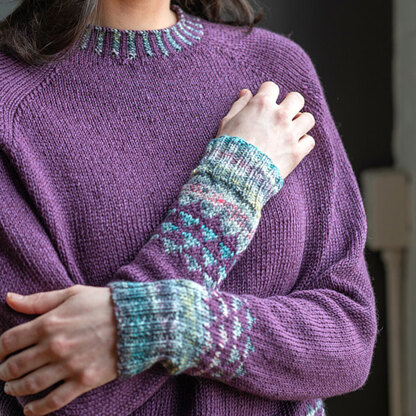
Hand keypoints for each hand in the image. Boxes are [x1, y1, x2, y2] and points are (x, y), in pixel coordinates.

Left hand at [0, 285, 117, 415]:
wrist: (136, 320)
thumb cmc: (104, 304)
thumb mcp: (72, 294)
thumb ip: (39, 300)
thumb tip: (9, 299)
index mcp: (49, 323)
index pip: (9, 341)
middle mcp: (55, 347)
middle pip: (15, 366)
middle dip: (4, 371)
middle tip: (3, 372)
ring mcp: (69, 366)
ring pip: (30, 385)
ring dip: (14, 389)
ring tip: (11, 388)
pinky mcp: (83, 381)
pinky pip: (54, 401)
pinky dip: (37, 409)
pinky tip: (29, 410)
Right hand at [216, 82, 315, 178]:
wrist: (236, 175)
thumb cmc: (228, 148)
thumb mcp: (227, 123)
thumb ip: (239, 106)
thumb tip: (246, 93)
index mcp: (261, 105)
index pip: (272, 87)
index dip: (268, 94)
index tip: (265, 102)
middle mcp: (279, 116)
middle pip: (297, 99)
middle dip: (290, 104)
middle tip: (283, 114)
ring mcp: (290, 134)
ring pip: (308, 119)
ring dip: (300, 123)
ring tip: (291, 130)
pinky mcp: (296, 152)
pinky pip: (310, 141)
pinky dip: (303, 143)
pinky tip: (293, 146)